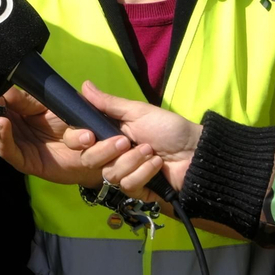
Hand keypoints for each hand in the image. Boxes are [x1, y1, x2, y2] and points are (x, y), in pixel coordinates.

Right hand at [0, 86, 99, 186]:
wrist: (97, 146)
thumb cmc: (72, 121)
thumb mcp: (47, 102)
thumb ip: (25, 98)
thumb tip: (1, 89)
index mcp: (11, 112)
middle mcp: (8, 129)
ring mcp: (15, 146)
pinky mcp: (25, 162)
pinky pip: (8, 151)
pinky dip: (3, 137)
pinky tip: (2, 122)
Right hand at [64, 81, 202, 201]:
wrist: (196, 152)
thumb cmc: (168, 128)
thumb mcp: (137, 112)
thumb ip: (109, 103)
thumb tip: (84, 84)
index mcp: (108, 134)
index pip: (80, 142)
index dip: (78, 141)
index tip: (88, 135)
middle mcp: (112, 155)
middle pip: (90, 160)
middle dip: (108, 151)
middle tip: (126, 141)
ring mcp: (124, 174)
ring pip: (110, 174)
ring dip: (132, 161)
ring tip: (151, 151)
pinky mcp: (137, 190)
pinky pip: (128, 185)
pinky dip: (143, 173)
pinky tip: (157, 166)